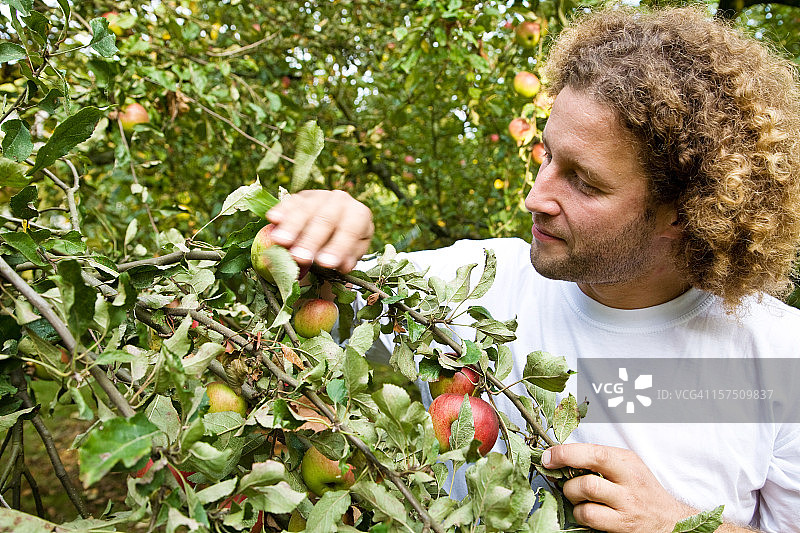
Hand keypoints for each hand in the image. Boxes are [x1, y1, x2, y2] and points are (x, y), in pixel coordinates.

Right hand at [266, 190, 373, 272]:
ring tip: (280, 241)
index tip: (326, 263)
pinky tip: (273, 219)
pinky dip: (281, 211)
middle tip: (299, 256)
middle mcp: (341, 200)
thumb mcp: (350, 253)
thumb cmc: (343, 245)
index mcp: (359, 215)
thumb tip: (344, 265)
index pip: (351, 230)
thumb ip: (347, 258)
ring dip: (292, 226)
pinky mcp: (301, 197)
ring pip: (306, 209)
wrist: (332, 229)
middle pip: (326, 218)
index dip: (339, 247)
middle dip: (311, 239)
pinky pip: (290, 202)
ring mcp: (320, 196)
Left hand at [543, 443, 692, 532]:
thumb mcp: (627, 465)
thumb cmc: (642, 489)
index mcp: (627, 461)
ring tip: (577, 498)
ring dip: (573, 497)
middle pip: (588, 479)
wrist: (670, 519)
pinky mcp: (623, 526)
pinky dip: (580, 514)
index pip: (594, 453)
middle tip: (564, 482)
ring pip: (587, 498)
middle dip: (567, 481)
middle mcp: (629, 482)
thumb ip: (600, 458)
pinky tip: (586, 512)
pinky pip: (590, 517)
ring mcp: (627, 506)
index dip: (566, 454)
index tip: (548, 457)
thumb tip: (562, 454)